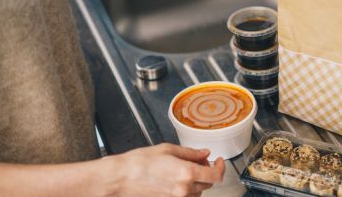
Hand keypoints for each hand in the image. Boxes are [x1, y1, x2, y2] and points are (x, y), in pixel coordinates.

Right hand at [106, 143, 224, 196]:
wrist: (120, 178)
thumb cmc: (138, 163)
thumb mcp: (167, 150)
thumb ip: (190, 152)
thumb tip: (204, 153)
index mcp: (186, 172)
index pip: (216, 175)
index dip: (222, 167)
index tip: (219, 161)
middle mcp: (184, 189)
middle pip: (208, 183)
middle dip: (208, 170)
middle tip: (201, 160)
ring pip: (198, 191)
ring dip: (198, 180)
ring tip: (187, 168)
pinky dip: (188, 188)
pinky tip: (179, 178)